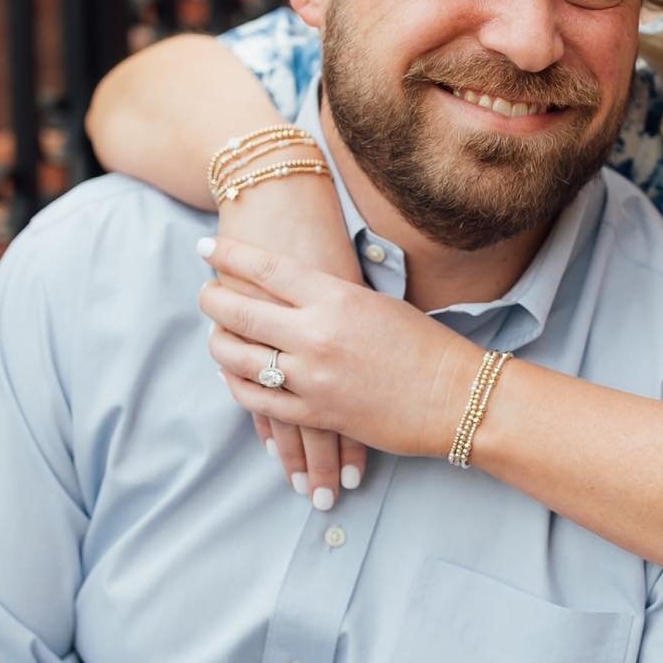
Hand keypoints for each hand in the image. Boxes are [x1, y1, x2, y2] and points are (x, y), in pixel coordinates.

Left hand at [197, 234, 480, 461]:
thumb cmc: (425, 345)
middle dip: (212, 299)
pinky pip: (258, 402)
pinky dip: (238, 387)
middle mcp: (317, 334)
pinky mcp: (316, 415)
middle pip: (239, 311)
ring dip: (219, 345)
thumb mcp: (377, 304)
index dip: (228, 255)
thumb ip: (332, 296)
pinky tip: (235, 377)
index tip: (205, 248)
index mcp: (336, 298)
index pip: (265, 268)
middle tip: (205, 293)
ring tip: (217, 336)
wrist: (457, 397)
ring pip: (239, 358)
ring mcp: (312, 378)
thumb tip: (291, 286)